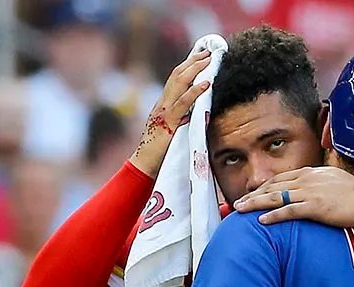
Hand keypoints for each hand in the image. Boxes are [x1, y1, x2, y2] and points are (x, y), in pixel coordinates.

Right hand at [131, 50, 212, 177]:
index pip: (175, 79)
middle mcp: (162, 104)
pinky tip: (206, 83)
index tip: (201, 56)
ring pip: (179, 83)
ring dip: (195, 69)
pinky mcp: (168, 123)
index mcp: (162, 105)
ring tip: (209, 60)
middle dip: (193, 61)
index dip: (187, 65)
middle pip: (177, 75)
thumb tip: (195, 114)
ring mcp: (164, 112)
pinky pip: (182, 103)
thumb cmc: (159, 153)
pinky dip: (194, 91)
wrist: (144, 166)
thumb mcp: (171, 130)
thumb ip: (181, 119)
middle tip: (208, 52)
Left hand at [233, 167, 353, 225]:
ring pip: (276, 197)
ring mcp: (310, 193)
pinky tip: (261, 221)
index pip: (280, 179)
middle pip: (273, 186)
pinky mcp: (315, 207)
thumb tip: (311, 185)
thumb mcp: (333, 179)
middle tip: (236, 204)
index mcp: (310, 173)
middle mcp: (306, 180)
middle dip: (253, 195)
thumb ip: (318, 181)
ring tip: (241, 211)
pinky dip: (274, 215)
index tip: (251, 194)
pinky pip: (289, 211)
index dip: (263, 187)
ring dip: (256, 204)